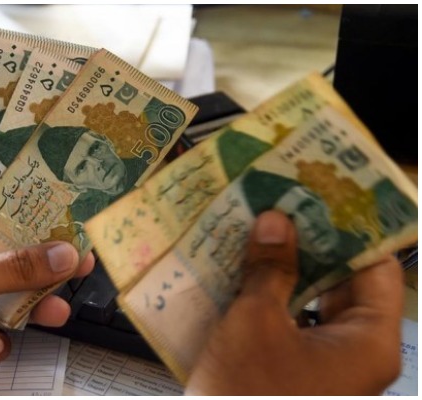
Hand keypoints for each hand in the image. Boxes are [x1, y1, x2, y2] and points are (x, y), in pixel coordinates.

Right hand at [185, 211, 403, 394]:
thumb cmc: (246, 392)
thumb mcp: (254, 322)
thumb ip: (270, 268)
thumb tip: (277, 221)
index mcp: (370, 342)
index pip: (377, 268)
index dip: (352, 228)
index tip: (323, 193)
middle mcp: (359, 354)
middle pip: (347, 283)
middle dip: (313, 244)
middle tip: (283, 205)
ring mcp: (331, 367)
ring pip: (318, 302)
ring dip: (291, 270)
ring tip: (261, 232)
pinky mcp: (302, 372)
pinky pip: (298, 323)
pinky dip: (277, 297)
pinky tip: (248, 272)